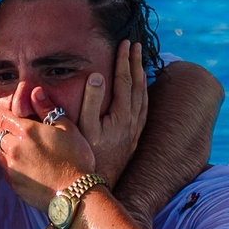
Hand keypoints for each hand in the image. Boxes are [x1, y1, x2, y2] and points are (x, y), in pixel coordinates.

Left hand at [0, 94, 96, 212]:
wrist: (75, 193)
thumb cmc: (75, 158)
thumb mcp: (67, 128)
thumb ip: (48, 109)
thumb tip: (35, 92)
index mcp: (26, 131)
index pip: (1, 117)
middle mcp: (14, 147)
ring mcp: (12, 167)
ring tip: (6, 142)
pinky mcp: (14, 183)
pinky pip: (4, 168)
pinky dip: (6, 161)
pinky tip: (16, 162)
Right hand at [79, 40, 148, 179]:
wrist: (98, 185)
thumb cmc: (86, 156)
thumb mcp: (83, 127)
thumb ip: (90, 100)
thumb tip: (97, 75)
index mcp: (120, 114)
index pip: (124, 80)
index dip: (124, 60)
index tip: (124, 43)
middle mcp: (131, 120)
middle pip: (137, 85)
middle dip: (136, 63)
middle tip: (135, 45)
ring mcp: (134, 130)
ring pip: (143, 97)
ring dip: (142, 77)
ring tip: (141, 62)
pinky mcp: (134, 138)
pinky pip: (144, 110)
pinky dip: (145, 95)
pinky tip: (142, 92)